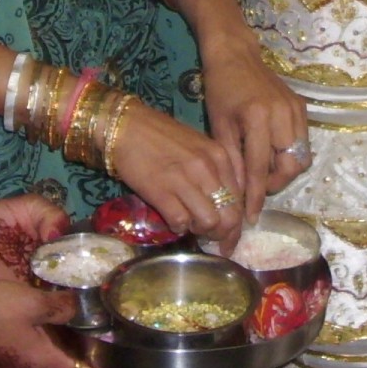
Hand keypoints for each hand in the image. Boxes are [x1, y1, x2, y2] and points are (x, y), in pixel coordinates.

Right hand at [0, 275, 107, 367]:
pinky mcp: (1, 358)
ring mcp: (13, 367)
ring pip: (50, 363)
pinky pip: (34, 356)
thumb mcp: (33, 301)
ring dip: (67, 349)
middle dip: (88, 357)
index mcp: (41, 365)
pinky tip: (52, 321)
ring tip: (84, 324)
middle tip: (105, 333)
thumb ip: (62, 307)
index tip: (122, 357)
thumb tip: (81, 309)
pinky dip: (48, 344)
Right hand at [109, 101, 248, 246]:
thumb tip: (224, 204)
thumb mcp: (199, 146)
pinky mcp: (161, 192)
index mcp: (220, 156)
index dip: (236, 225)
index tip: (229, 236)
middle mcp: (207, 168)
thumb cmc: (162, 135)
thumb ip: (216, 171)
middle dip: (224, 235)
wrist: (126, 126)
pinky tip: (173, 221)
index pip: (240, 199)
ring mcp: (184, 180)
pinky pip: (180, 222)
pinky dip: (178, 227)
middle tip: (214, 241)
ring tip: (191, 226)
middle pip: (230, 215)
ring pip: (209, 222)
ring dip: (201, 231)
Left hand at [198, 38, 309, 223]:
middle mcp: (283, 114)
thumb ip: (232, 159)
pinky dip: (289, 154)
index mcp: (257, 118)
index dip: (256, 196)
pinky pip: (303, 142)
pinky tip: (272, 152)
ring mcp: (296, 110)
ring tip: (264, 170)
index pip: (260, 168)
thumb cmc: (221, 89)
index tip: (250, 218)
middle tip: (257, 186)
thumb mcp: (220, 125)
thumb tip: (239, 194)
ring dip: (284, 171)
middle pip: (290, 167)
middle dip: (275, 184)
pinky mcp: (302, 107)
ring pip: (301, 157)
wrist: (236, 56)